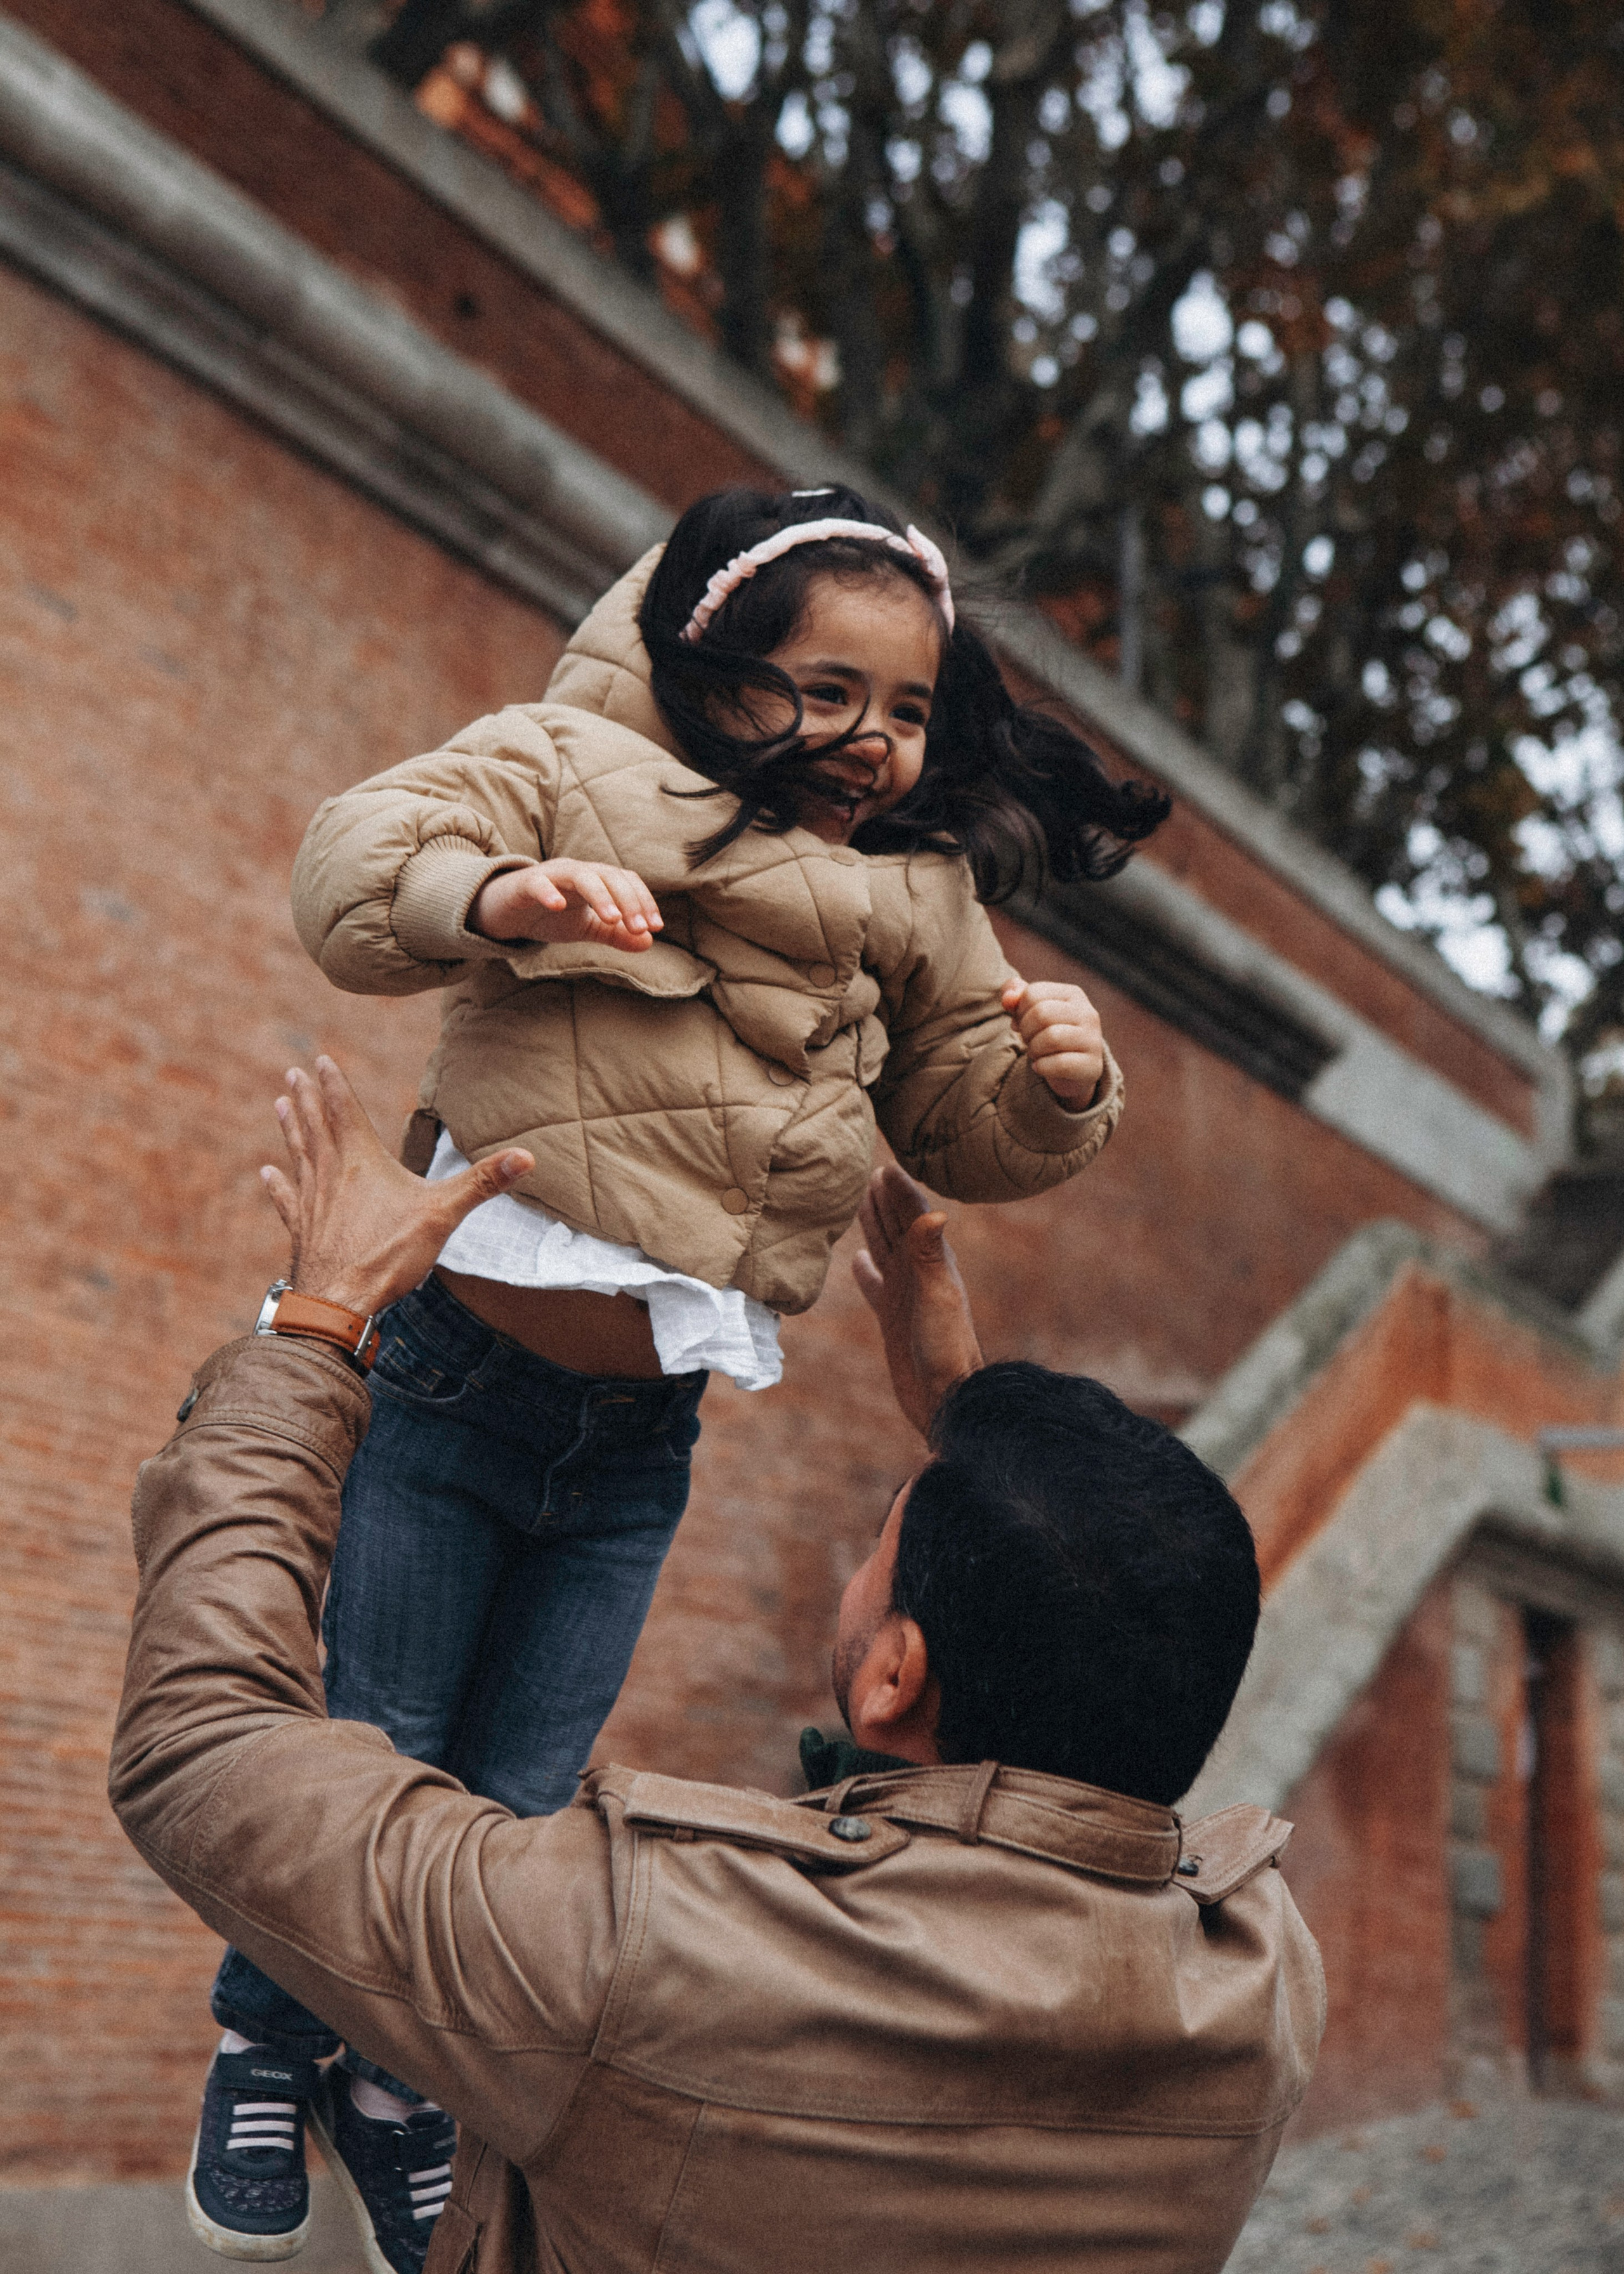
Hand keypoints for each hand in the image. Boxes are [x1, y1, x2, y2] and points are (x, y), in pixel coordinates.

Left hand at [260, 1057, 533, 1319]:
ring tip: (280, 1105)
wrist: (338, 1303)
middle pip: (316, 1127)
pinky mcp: (304, 1231)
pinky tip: (268, 1173)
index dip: (333, 1084)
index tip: (320, 1059)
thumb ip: (483, 1183)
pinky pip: (288, 1200)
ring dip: (291, 1129)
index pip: (345, 1112)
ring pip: (299, 1156)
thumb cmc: (389, 1256)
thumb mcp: (443, 1214)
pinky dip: (277, 1184)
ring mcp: (313, 1204)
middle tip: (293, 1073)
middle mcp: (331, 1175)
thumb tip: (527, 1156)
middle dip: (307, 1098)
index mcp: (362, 1162)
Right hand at [469, 859, 661, 953]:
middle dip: (628, 900)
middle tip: (639, 928)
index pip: (625, 881)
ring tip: (612, 918)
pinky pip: (538, 883)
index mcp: (595, 880)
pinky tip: (559, 906)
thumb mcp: (586, 927)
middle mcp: (576, 872)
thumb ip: (615, 933)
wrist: (505, 912)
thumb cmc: (548, 915)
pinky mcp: (524, 884)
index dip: (643, 900)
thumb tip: (648, 942)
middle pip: (609, 876)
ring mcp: (550, 875)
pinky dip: (549, 892)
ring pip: (580, 875)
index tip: (655, 926)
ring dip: (600, 895)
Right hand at [852, 1163, 983, 1437]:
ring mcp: (905, 1295)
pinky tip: (857, 1259)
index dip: (900, 1191)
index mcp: (931, 1263)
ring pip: (885, 1249)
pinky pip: (875, 1284)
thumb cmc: (945, 1348)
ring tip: (861, 1201)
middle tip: (869, 1171)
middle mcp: (918, 1274)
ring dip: (875, 1224)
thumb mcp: (937, 1296)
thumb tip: (936, 1211)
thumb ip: (929, 1255)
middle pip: (898, 1226)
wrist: (946, 1397)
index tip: (884, 1165)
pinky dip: (866, 1269)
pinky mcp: (892, 1317)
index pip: (914, 1215)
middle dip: (886, 1199)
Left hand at [1000, 976, 1104, 1107]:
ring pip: (1052, 1037)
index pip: (1034, 993)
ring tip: (1035, 1053)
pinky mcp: (1092, 1065)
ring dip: (1033, 1049)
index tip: (1020, 1023)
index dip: (1018, 1011)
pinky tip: (1039, 1067)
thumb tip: (1008, 998)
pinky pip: (1060, 1063)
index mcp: (1073, 994)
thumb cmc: (1048, 1035)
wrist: (1072, 1071)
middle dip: (1025, 1030)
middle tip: (1028, 1040)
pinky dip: (1042, 1067)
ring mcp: (1093, 1039)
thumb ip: (1015, 997)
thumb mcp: (1030, 1012)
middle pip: (1042, 1013)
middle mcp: (1087, 1013)